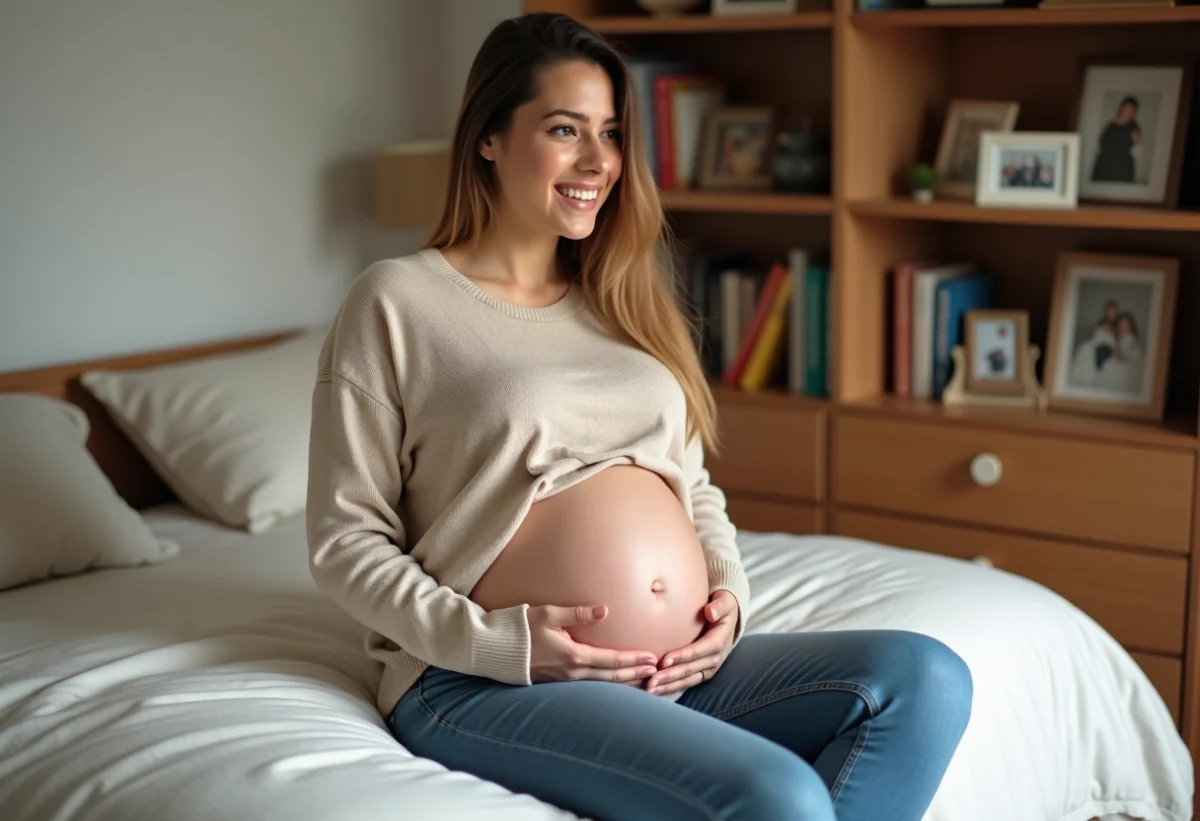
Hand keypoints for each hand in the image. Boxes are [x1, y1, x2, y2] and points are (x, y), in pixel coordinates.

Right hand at [528, 604, 658, 685]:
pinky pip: (590, 686)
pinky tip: (614, 682)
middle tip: (656, 670)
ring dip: (623, 681)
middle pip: (611, 677)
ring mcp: (564, 681)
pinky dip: (607, 684)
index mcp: (573, 656)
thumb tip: (605, 611)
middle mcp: (572, 673)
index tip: (652, 658)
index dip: (633, 660)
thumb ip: (578, 613)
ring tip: (642, 679)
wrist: (494, 650)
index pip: (612, 660)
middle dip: (635, 673)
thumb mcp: (548, 614)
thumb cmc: (520, 628)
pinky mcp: (556, 682)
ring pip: (601, 684)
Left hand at [646, 590, 737, 696]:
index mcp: (719, 640)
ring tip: (651, 689)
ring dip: (670, 685)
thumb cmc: (722, 607)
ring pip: (688, 679)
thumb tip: (711, 612)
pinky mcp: (703, 673)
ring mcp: (710, 668)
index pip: (699, 650)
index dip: (683, 656)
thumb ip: (719, 606)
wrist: (727, 617)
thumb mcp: (725, 602)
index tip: (664, 660)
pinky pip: (687, 682)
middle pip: (691, 669)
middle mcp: (716, 658)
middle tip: (651, 680)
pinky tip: (657, 690)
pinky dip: (672, 687)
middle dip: (671, 676)